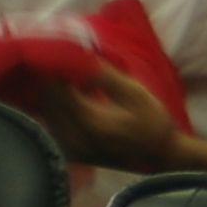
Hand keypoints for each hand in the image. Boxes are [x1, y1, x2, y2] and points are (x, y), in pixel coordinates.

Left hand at [43, 57, 183, 169]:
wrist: (160, 157)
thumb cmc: (152, 122)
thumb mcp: (134, 92)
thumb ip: (104, 75)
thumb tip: (79, 54)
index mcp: (89, 120)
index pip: (56, 87)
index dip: (55, 66)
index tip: (62, 50)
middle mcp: (73, 136)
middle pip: (46, 98)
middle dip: (51, 76)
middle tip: (64, 57)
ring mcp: (70, 146)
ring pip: (46, 110)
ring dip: (54, 90)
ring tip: (74, 76)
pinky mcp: (71, 151)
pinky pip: (53, 122)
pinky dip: (59, 105)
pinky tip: (78, 95)